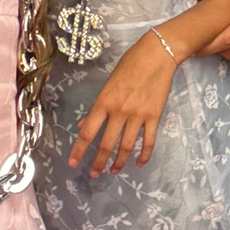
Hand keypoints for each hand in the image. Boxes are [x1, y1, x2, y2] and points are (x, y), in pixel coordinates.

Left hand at [69, 33, 177, 175]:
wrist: (156, 55)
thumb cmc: (129, 66)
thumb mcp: (108, 84)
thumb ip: (97, 107)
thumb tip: (84, 125)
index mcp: (104, 102)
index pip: (88, 131)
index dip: (79, 149)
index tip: (73, 162)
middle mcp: (119, 111)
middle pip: (107, 144)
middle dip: (99, 162)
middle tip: (94, 173)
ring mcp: (138, 115)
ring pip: (126, 146)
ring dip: (119, 162)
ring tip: (113, 171)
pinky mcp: (154, 116)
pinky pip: (148, 141)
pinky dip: (144, 155)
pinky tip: (139, 163)